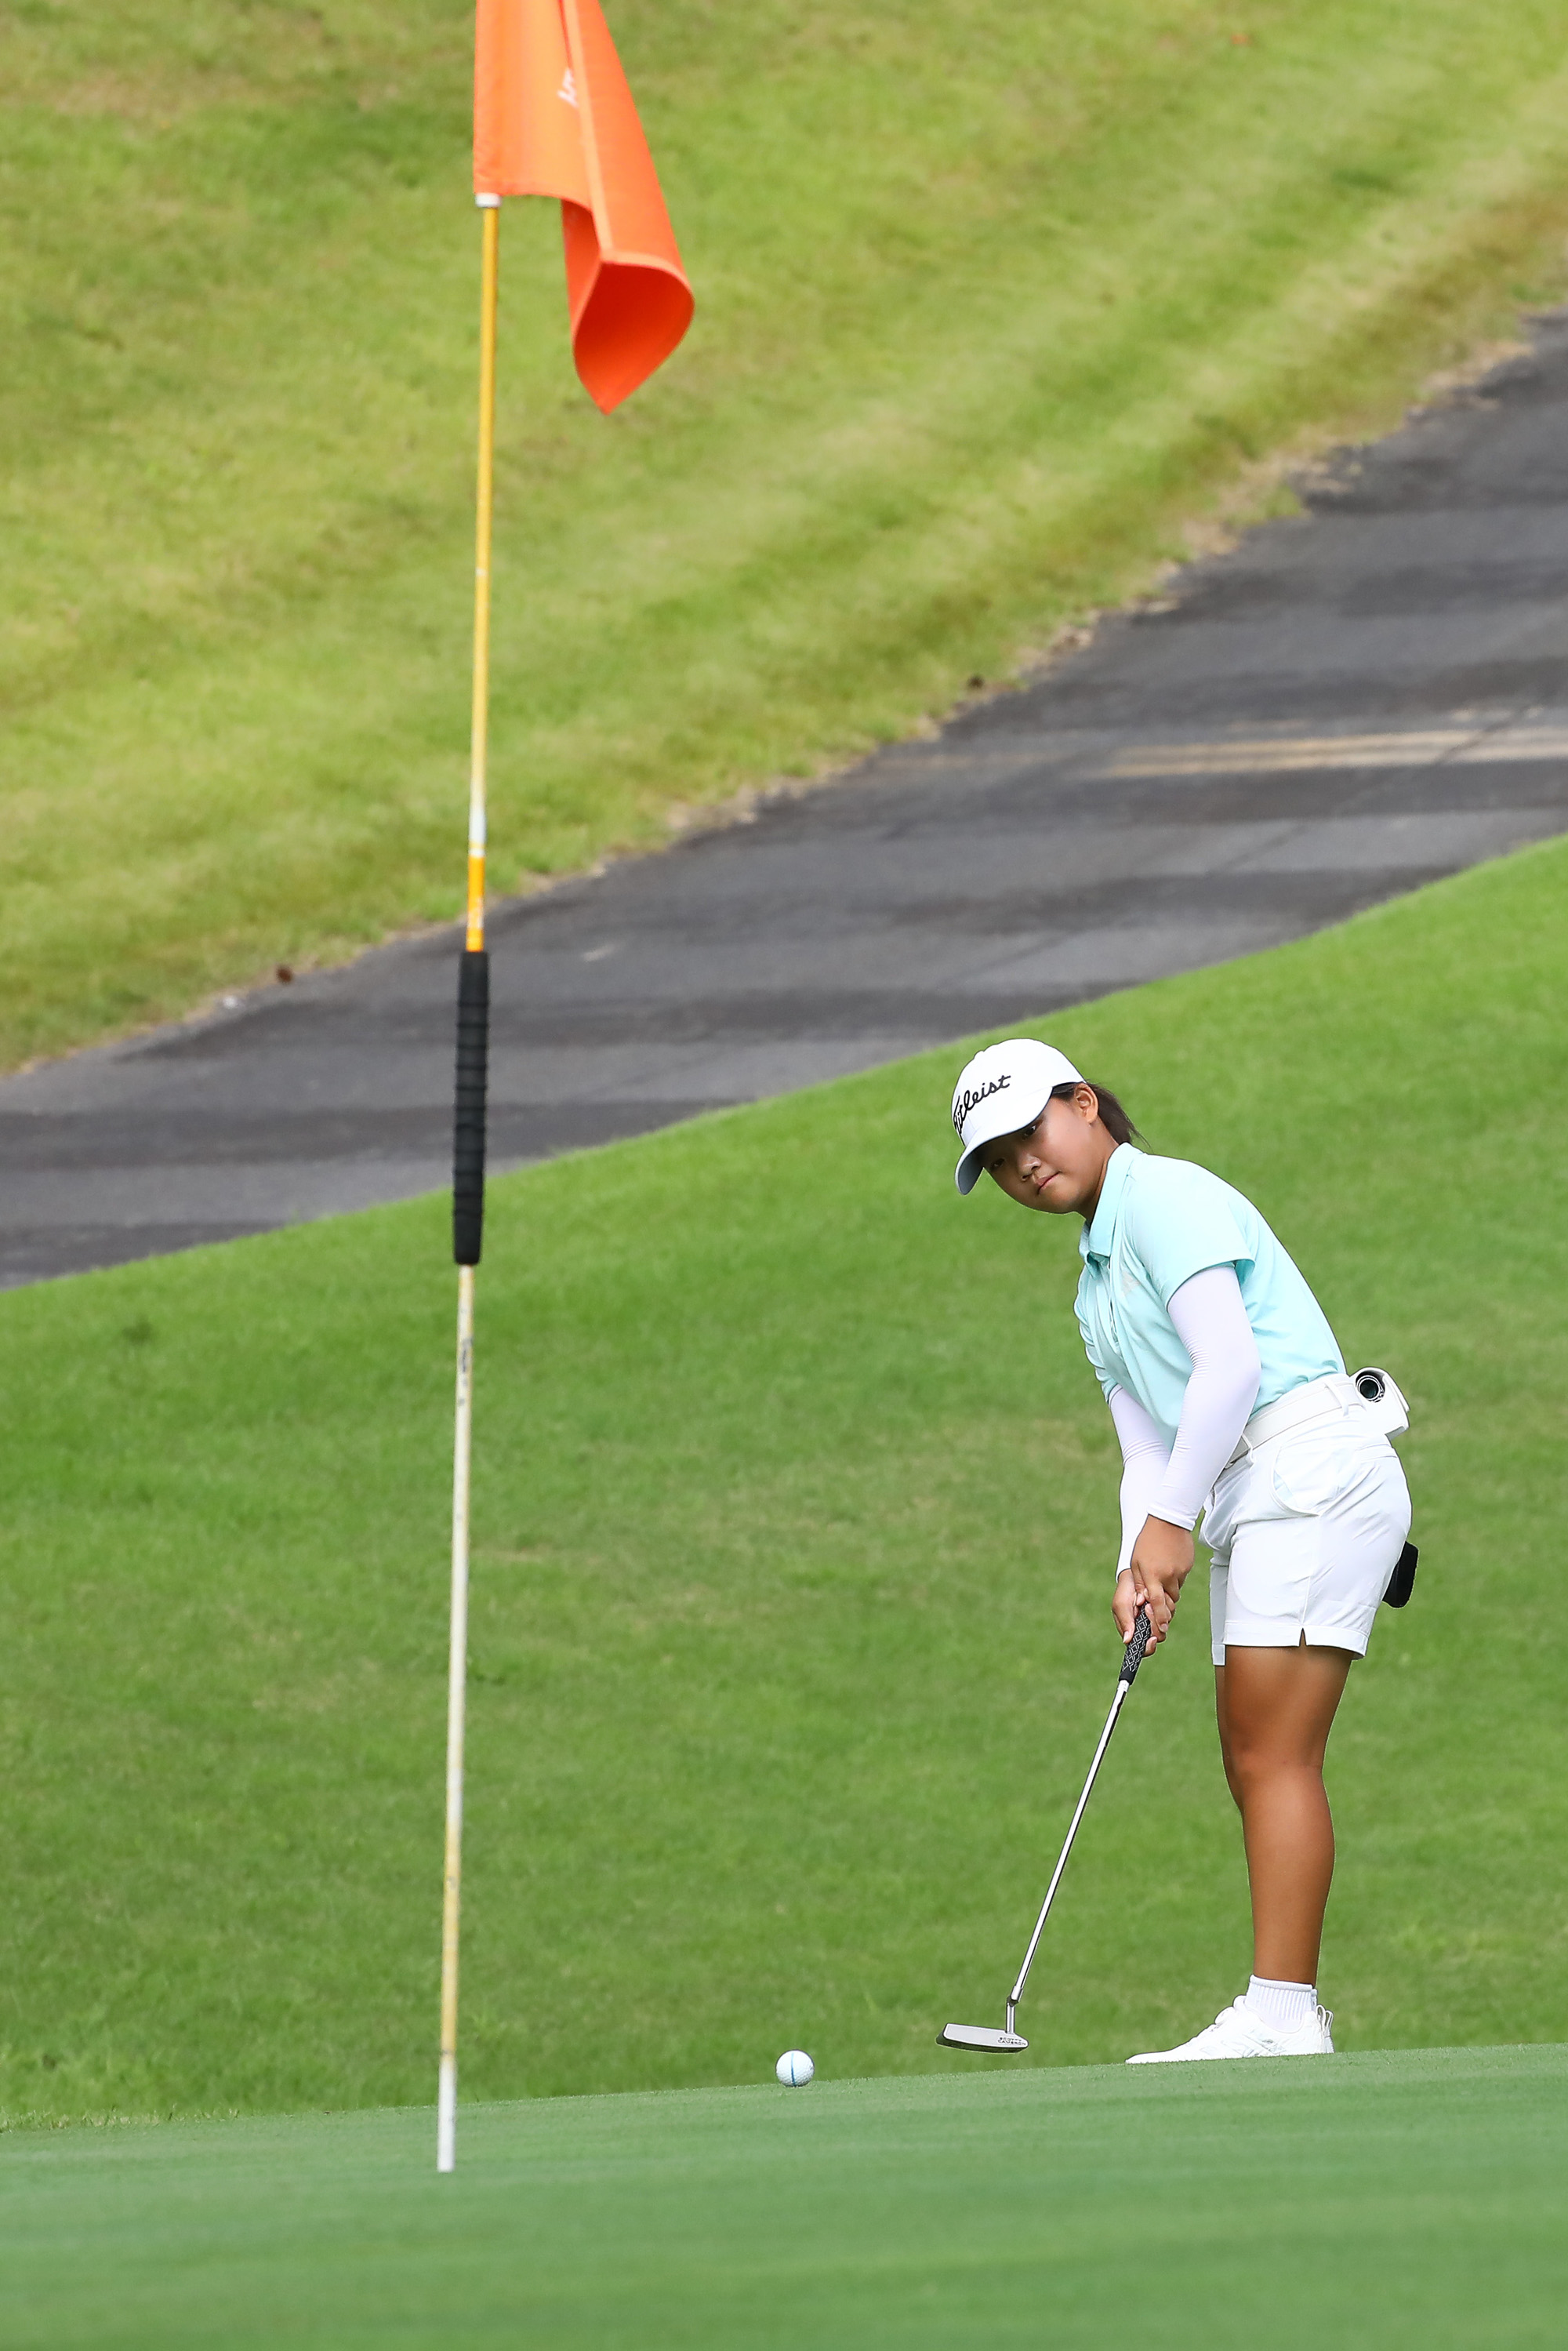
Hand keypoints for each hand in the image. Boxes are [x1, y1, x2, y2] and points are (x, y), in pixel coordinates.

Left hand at [1119, 1516, 1195, 1650]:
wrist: (1168, 1520)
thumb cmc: (1147, 1541)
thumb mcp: (1136, 1562)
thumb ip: (1139, 1584)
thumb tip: (1141, 1603)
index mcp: (1152, 1575)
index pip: (1157, 1603)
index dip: (1159, 1618)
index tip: (1162, 1630)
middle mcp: (1168, 1575)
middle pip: (1169, 1601)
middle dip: (1164, 1603)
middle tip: (1158, 1595)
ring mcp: (1180, 1571)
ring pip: (1176, 1590)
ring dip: (1169, 1589)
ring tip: (1162, 1572)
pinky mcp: (1187, 1566)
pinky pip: (1181, 1579)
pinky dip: (1175, 1576)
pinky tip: (1169, 1563)